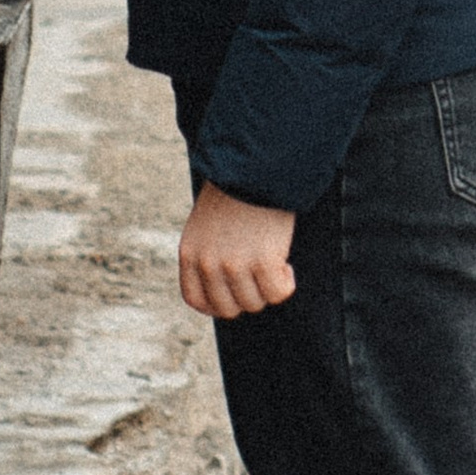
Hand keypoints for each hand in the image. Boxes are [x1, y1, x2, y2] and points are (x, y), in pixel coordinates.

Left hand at [178, 180, 296, 319]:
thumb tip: (225, 287)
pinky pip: (277, 293)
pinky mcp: (263, 262)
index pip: (196, 300)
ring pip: (254, 303)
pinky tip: (286, 265)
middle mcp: (208, 263)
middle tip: (258, 276)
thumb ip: (208, 254)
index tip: (234, 295)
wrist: (255, 166)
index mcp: (189, 253)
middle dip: (246, 296)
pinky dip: (285, 283)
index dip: (218, 304)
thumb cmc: (235, 191)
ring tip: (273, 263)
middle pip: (228, 308)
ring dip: (267, 288)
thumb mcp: (205, 224)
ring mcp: (235, 265)